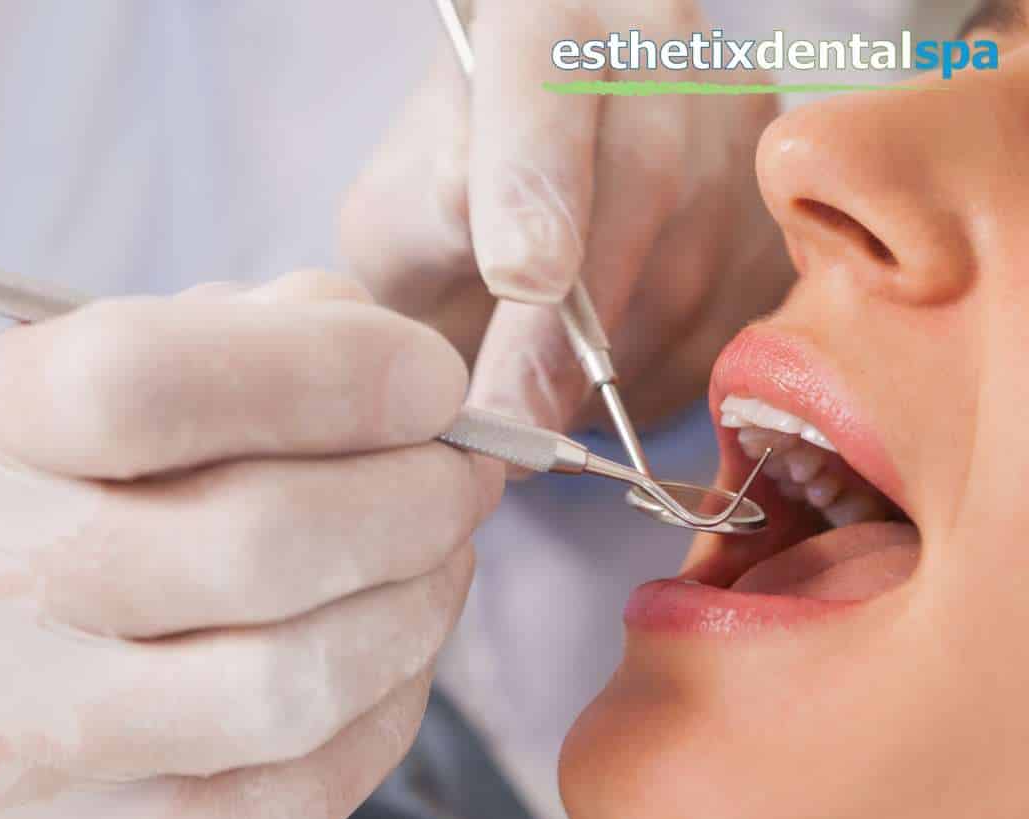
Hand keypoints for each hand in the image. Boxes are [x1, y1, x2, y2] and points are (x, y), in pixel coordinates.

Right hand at [0, 273, 502, 818]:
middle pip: (253, 545)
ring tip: (442, 557)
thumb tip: (408, 373)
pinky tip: (394, 651)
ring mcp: (6, 746)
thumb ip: (255, 336)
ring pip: (290, 687)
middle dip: (416, 500)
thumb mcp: (112, 371)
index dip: (330, 372)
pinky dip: (387, 715)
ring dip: (417, 608)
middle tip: (467, 475)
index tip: (435, 379)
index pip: (144, 383)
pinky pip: (292, 799)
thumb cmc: (62, 494)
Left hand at [341, 1, 793, 436]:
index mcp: (543, 14)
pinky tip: (612, 383)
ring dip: (620, 358)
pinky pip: (745, 307)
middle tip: (516, 417)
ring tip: (544, 401)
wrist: (526, 209)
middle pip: (648, 178)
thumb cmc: (445, 213)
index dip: (536, 178)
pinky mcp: (780, 200)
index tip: (520, 280)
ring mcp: (734, 116)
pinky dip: (673, 370)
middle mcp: (656, 42)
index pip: (547, 76)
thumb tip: (487, 221)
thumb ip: (424, 213)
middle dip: (576, 323)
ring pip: (703, 254)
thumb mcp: (399, 211)